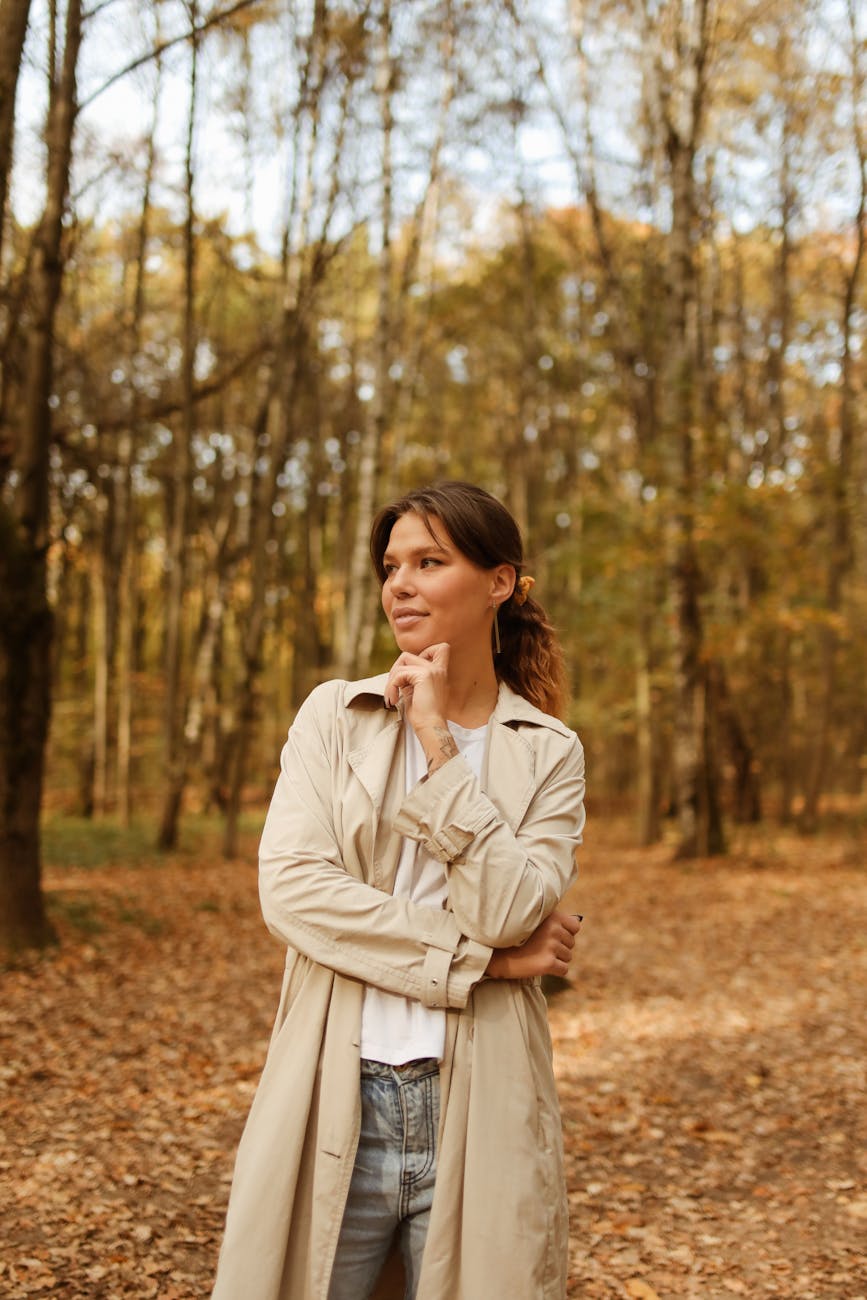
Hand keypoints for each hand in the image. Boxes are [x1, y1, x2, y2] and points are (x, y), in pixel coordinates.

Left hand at [385, 645, 456, 770]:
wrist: (431, 727)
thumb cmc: (423, 715)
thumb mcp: (416, 691)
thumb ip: (411, 678)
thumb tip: (396, 672)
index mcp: (439, 672)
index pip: (440, 648)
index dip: (421, 653)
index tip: (409, 674)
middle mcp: (438, 669)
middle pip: (407, 655)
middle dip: (394, 671)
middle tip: (392, 689)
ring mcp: (432, 670)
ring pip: (402, 663)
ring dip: (391, 680)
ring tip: (392, 697)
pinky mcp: (424, 675)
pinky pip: (399, 674)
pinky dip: (392, 687)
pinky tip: (394, 700)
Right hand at [486, 911, 580, 979]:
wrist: (496, 955)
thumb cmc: (515, 937)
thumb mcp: (534, 921)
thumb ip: (555, 920)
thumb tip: (578, 921)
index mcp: (552, 916)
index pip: (575, 926)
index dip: (565, 933)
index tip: (550, 936)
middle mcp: (553, 929)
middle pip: (571, 943)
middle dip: (559, 947)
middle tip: (539, 947)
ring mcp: (551, 946)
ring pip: (568, 957)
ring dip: (556, 959)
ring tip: (537, 955)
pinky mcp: (548, 963)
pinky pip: (564, 970)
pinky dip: (555, 971)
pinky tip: (540, 965)